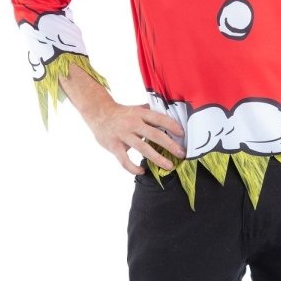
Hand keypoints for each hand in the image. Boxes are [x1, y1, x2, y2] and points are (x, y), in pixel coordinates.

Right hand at [57, 61, 185, 173]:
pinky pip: (124, 160)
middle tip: (182, 154)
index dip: (172, 125)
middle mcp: (132, 123)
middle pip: (154, 134)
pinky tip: (142, 171)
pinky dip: (133, 168)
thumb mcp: (136, 109)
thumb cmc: (121, 113)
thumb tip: (170, 112)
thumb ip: (151, 112)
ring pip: (142, 148)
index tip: (183, 134)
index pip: (159, 118)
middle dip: (170, 145)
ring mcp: (123, 135)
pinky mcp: (114, 146)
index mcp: (140, 113)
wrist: (98, 113)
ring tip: (169, 166)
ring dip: (157, 158)